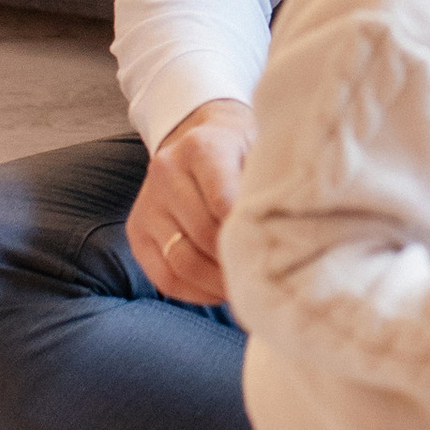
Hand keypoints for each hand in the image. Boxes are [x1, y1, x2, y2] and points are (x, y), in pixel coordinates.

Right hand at [130, 99, 253, 303]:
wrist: (199, 137)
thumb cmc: (242, 151)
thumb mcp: (261, 152)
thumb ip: (270, 185)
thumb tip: (293, 235)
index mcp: (202, 147)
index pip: (224, 202)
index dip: (249, 234)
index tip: (273, 254)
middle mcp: (166, 172)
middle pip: (203, 235)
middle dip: (236, 264)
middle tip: (265, 280)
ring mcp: (148, 203)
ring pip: (182, 261)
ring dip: (217, 285)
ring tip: (245, 288)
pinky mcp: (136, 231)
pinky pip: (163, 277)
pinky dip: (195, 293)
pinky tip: (219, 291)